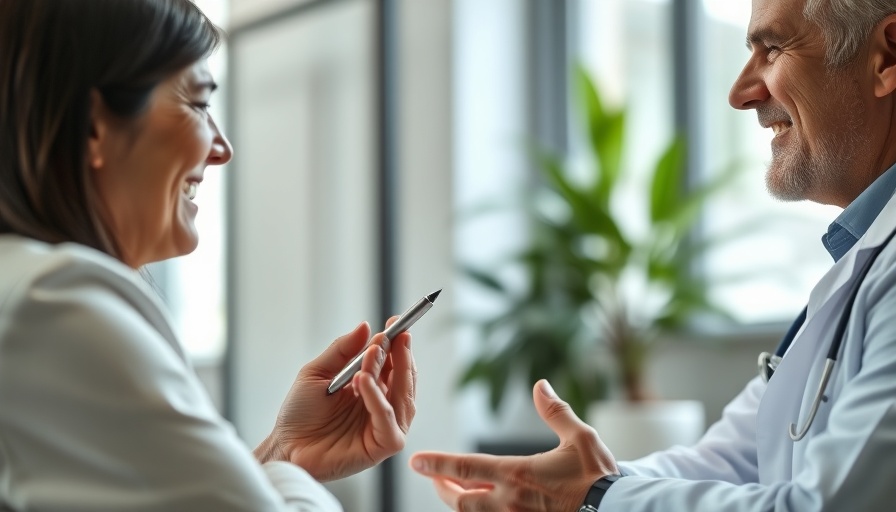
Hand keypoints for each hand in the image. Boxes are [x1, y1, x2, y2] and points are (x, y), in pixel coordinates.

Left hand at [254, 319, 416, 481]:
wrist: (285, 446)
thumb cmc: (299, 413)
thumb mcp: (317, 372)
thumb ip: (342, 350)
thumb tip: (366, 327)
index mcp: (371, 388)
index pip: (394, 364)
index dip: (397, 343)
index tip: (396, 322)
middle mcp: (382, 406)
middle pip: (403, 378)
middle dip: (401, 354)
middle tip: (396, 334)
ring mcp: (383, 426)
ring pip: (401, 398)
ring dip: (389, 371)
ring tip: (373, 352)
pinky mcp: (380, 446)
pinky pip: (387, 420)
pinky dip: (377, 399)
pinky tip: (363, 380)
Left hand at [409, 380, 616, 510]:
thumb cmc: (599, 478)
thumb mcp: (581, 437)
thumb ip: (556, 412)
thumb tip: (540, 385)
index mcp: (518, 474)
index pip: (466, 468)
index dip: (437, 464)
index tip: (416, 461)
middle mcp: (510, 501)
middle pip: (460, 500)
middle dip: (443, 488)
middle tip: (434, 479)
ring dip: (460, 504)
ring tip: (455, 493)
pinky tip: (484, 508)